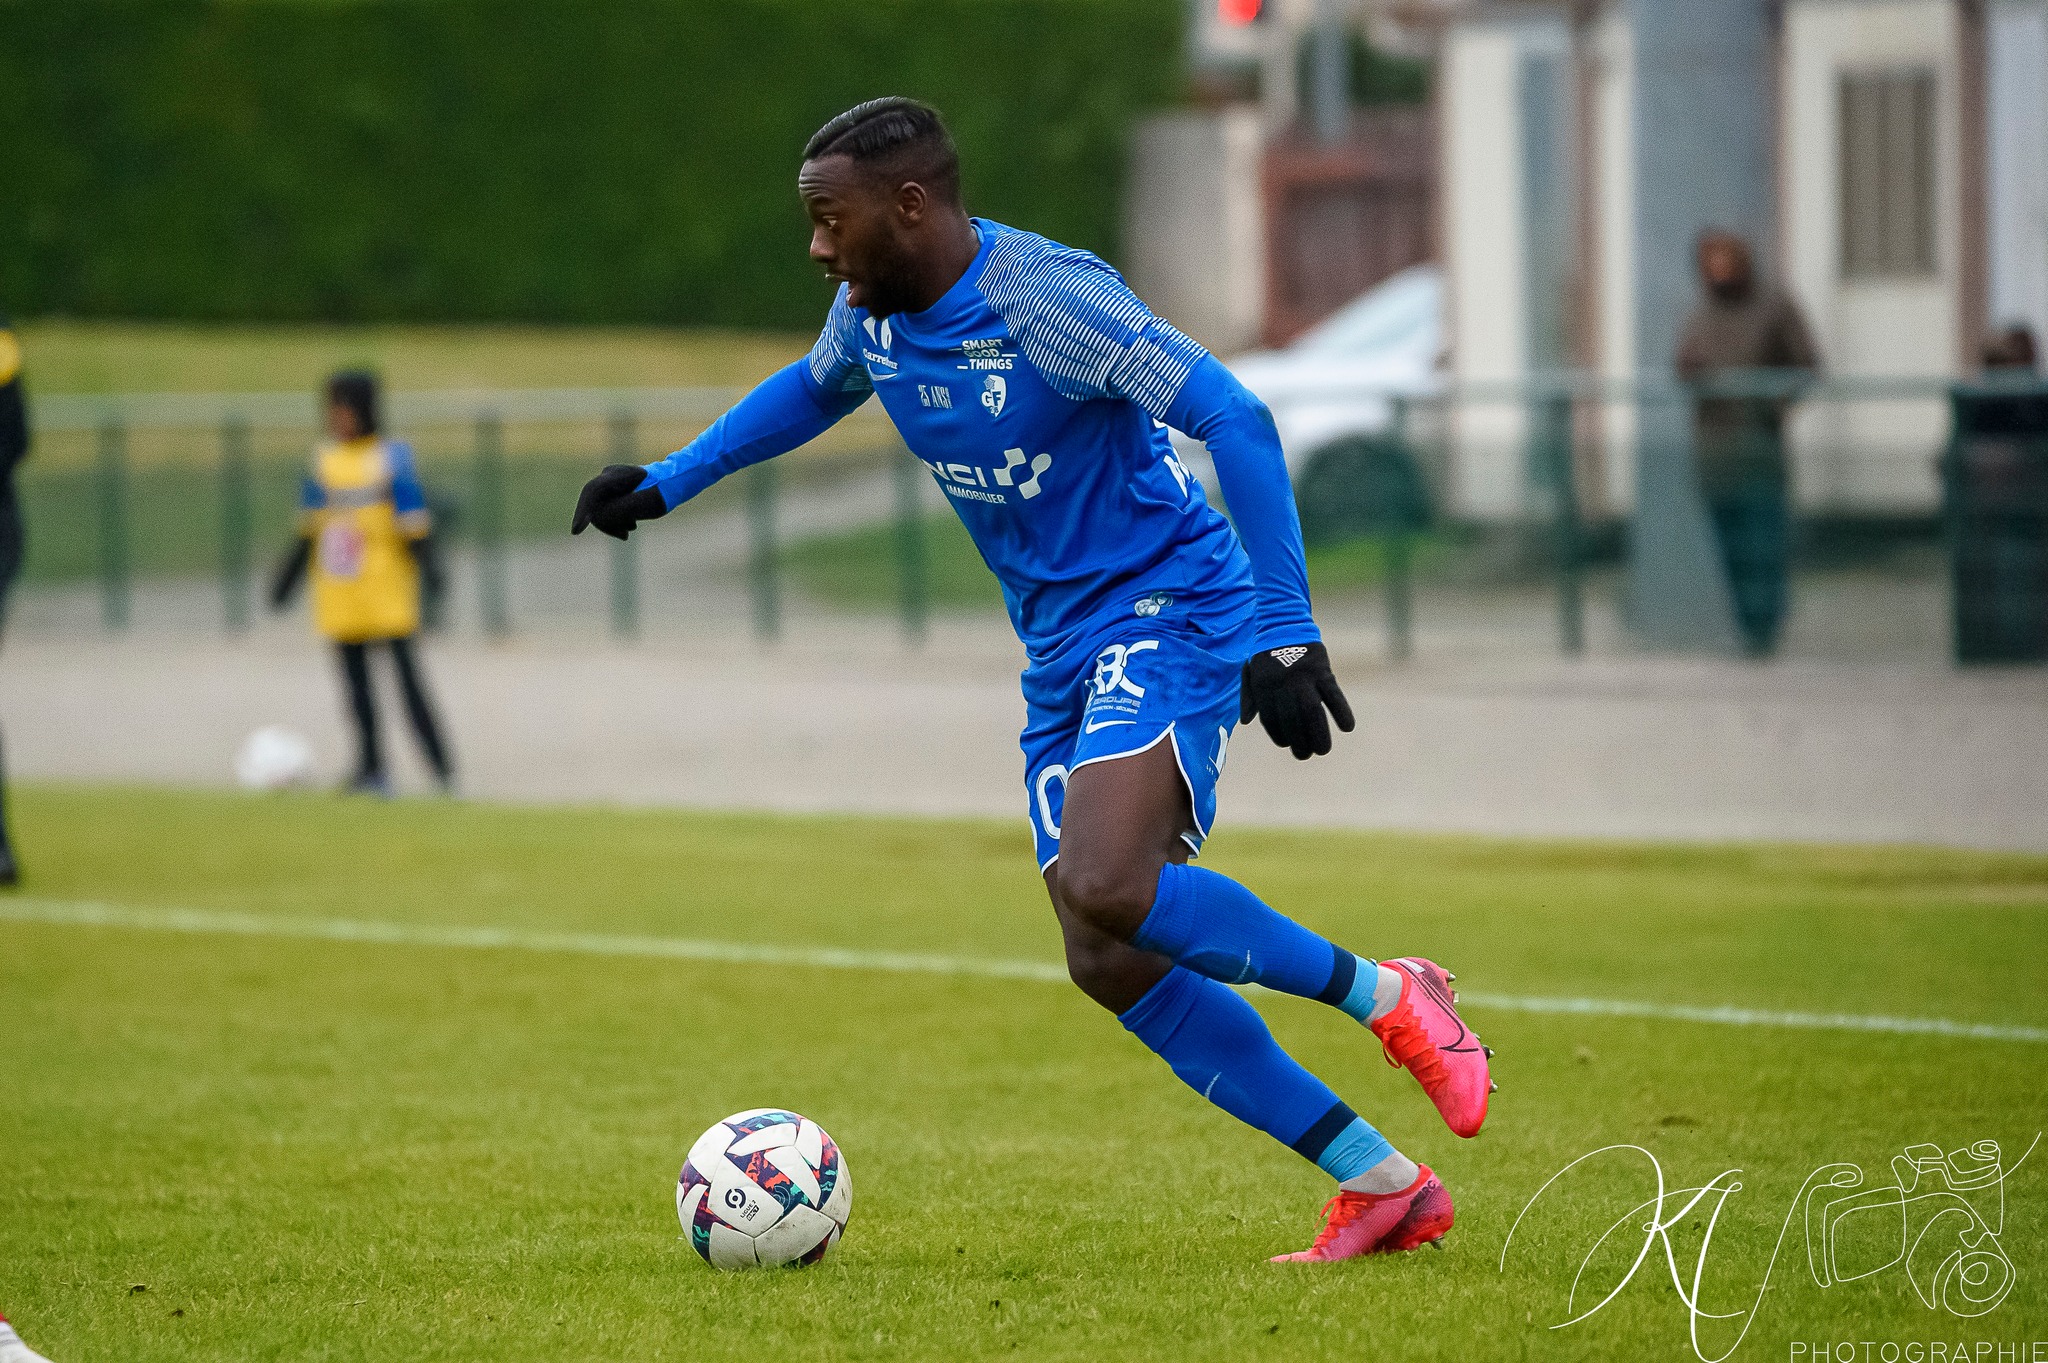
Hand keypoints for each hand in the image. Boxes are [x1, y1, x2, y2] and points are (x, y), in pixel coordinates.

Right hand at [571, 464, 666, 539]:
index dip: (582, 512)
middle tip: (625, 536)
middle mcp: (609, 476)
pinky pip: (606, 509)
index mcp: (616, 475)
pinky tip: (630, 528)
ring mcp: (611, 482)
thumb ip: (619, 510)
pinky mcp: (614, 490)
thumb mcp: (644, 504)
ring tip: (630, 531)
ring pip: (599, 508)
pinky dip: (616, 521)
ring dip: (613, 523)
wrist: (675, 482)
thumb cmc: (663, 492)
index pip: (591, 492)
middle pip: (594, 504)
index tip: (576, 531)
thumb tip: (597, 518)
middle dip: (606, 523)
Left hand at [1239, 641, 1354, 759]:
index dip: (1279, 736)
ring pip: (1313, 712)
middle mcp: (1284, 684)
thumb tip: (1247, 722)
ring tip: (1322, 751)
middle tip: (1305, 755)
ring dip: (1319, 734)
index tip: (1286, 744)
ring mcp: (1304, 677)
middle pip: (1293, 721)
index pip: (1271, 720)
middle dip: (1300, 742)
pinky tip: (1347, 727)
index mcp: (1264, 687)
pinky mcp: (1322, 670)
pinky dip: (1342, 711)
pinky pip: (1334, 695)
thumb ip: (1248, 697)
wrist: (1283, 621)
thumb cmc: (1266, 653)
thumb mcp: (1250, 672)